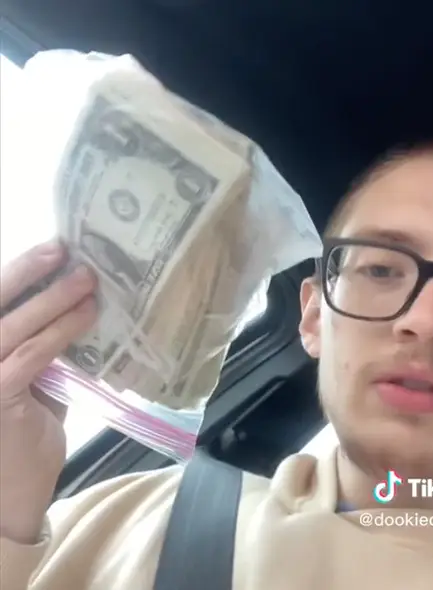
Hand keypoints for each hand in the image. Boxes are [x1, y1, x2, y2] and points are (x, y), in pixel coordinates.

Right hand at [0, 240, 96, 543]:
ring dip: (52, 299)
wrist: (12, 493)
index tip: (48, 248)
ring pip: (12, 326)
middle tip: (60, 248)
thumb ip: (40, 345)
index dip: (13, 275)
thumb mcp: (31, 379)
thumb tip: (76, 302)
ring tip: (86, 279)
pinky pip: (32, 354)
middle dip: (22, 271)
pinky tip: (88, 316)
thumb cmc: (22, 434)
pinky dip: (62, 331)